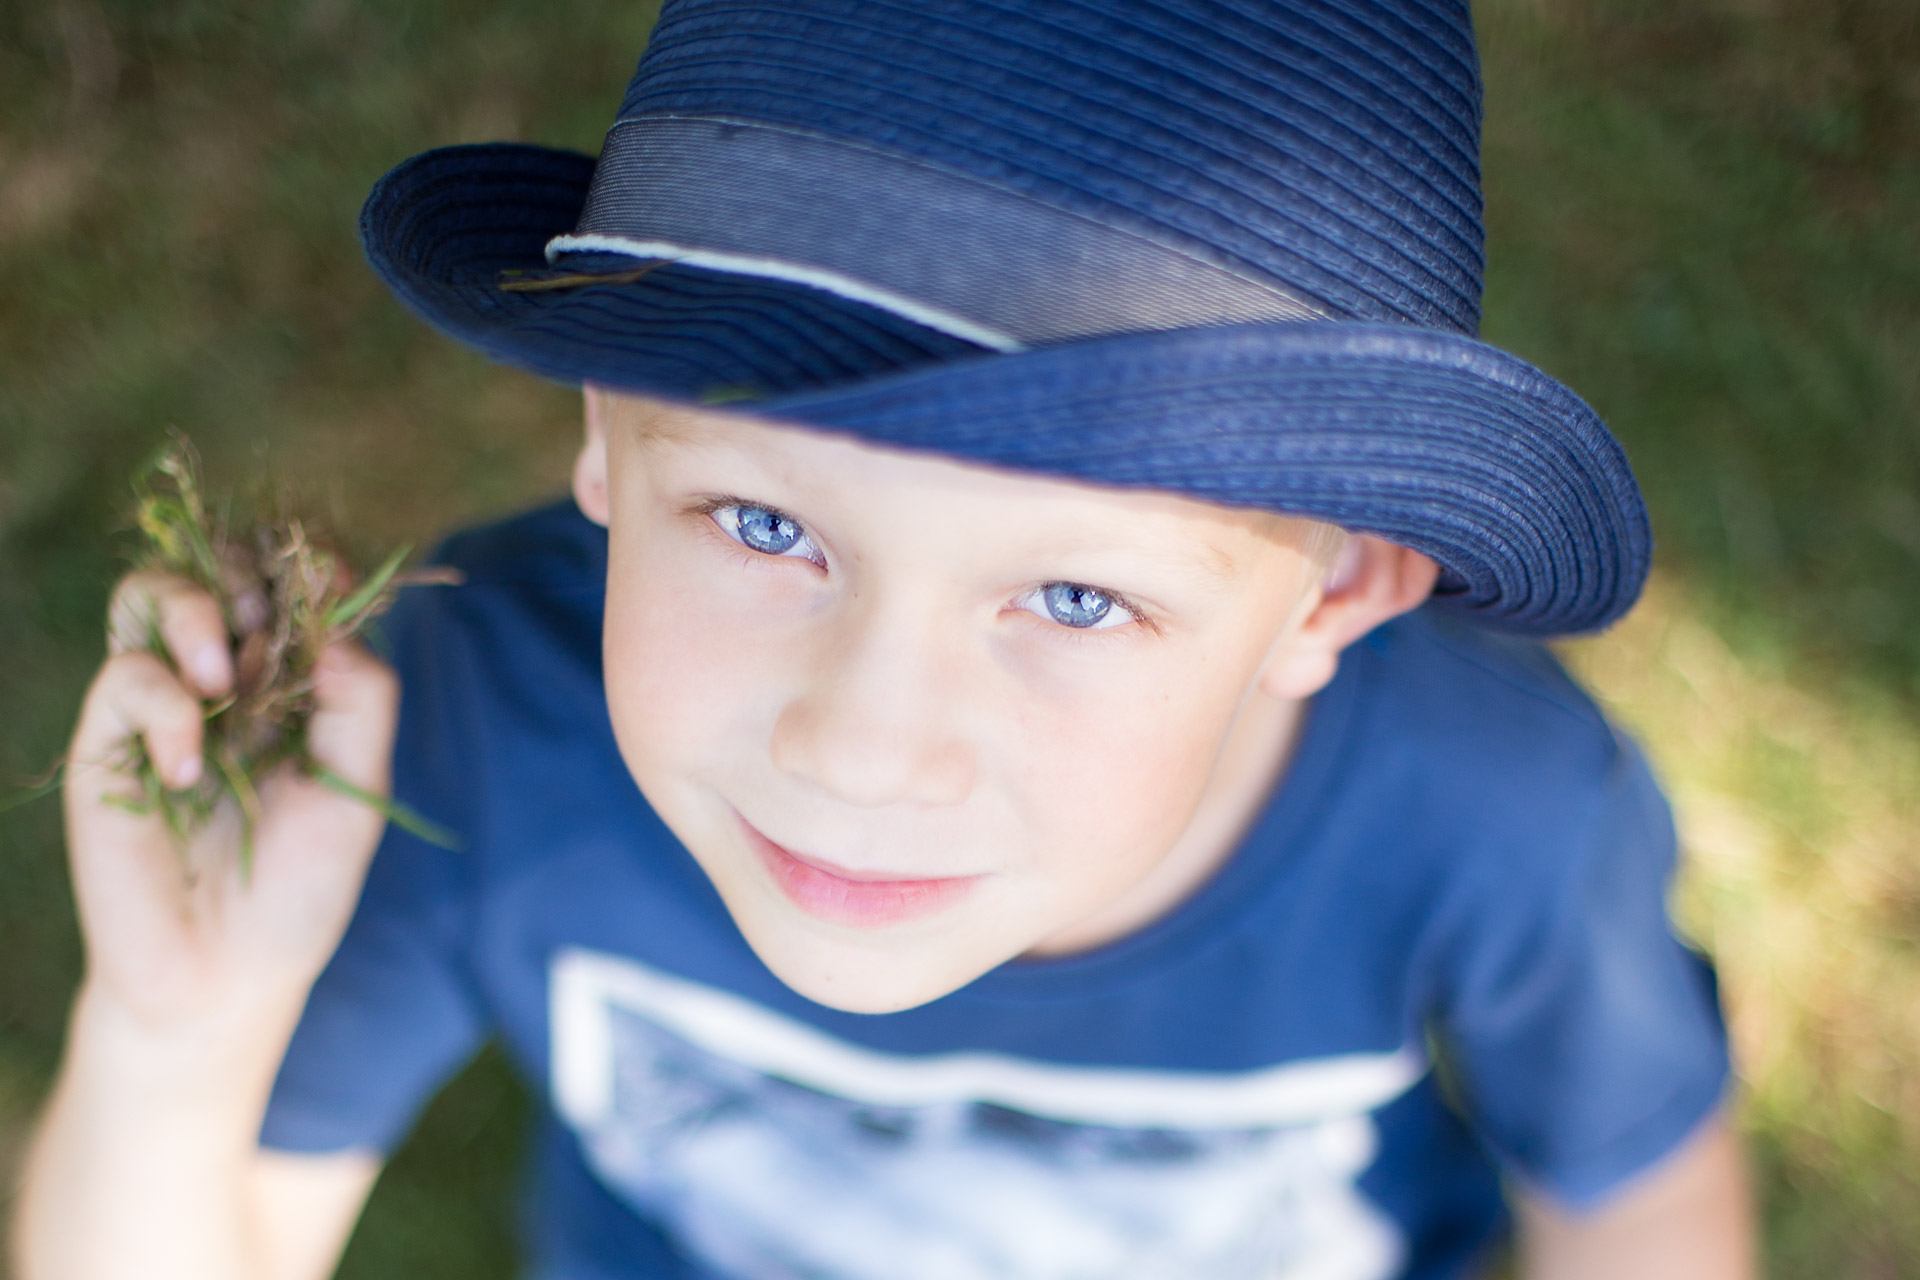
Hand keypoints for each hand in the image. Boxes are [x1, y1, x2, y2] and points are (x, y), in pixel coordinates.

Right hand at [62, 569, 399, 1037]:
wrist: (224, 975)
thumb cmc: (299, 888)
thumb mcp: (354, 792)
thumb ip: (360, 704)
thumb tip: (336, 630)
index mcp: (292, 681)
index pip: (292, 585)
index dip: (308, 566)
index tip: (329, 580)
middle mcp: (226, 678)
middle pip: (217, 567)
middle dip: (245, 571)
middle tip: (266, 621)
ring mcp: (163, 704)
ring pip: (149, 594)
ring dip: (193, 609)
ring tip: (224, 676)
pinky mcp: (108, 744)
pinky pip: (124, 679)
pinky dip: (164, 707)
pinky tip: (189, 770)